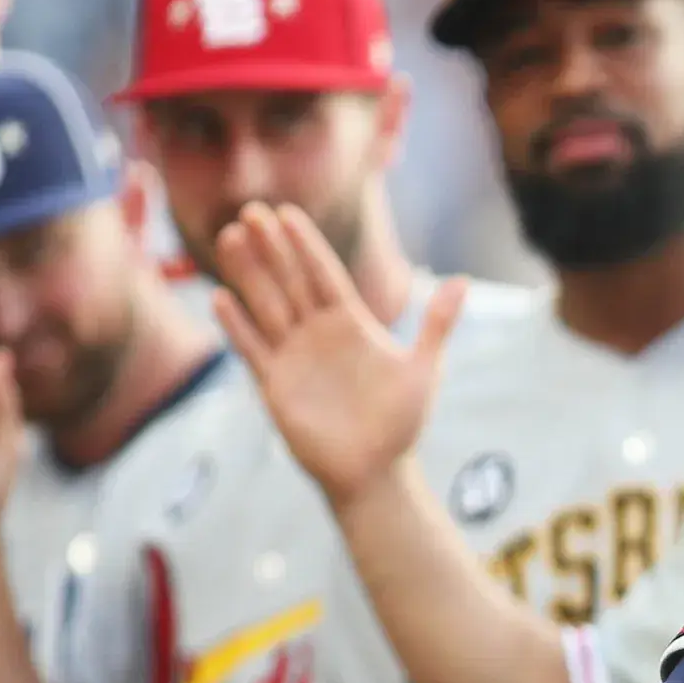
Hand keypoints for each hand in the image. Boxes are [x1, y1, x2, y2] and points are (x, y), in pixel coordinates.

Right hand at [215, 203, 463, 506]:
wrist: (376, 472)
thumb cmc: (401, 423)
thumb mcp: (423, 369)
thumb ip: (437, 324)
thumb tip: (463, 281)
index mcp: (352, 324)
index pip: (324, 275)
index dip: (305, 245)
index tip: (286, 212)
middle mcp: (318, 334)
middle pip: (290, 281)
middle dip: (270, 247)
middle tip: (249, 210)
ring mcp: (294, 357)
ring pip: (266, 305)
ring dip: (248, 274)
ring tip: (230, 238)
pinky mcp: (275, 385)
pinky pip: (253, 349)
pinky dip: (238, 326)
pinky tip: (221, 299)